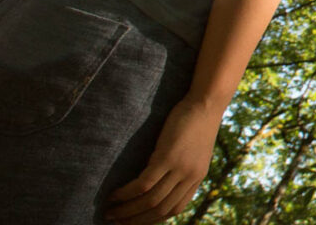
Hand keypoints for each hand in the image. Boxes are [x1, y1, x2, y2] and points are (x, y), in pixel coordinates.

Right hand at [106, 99, 220, 223]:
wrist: (207, 103)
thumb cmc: (197, 122)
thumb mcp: (193, 151)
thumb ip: (181, 169)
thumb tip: (159, 181)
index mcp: (197, 179)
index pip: (173, 210)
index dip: (151, 219)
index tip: (133, 222)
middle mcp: (190, 177)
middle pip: (160, 209)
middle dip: (135, 220)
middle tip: (114, 222)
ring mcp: (180, 168)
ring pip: (150, 201)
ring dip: (126, 211)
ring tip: (109, 212)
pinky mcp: (168, 157)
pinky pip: (144, 184)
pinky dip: (126, 193)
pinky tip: (113, 195)